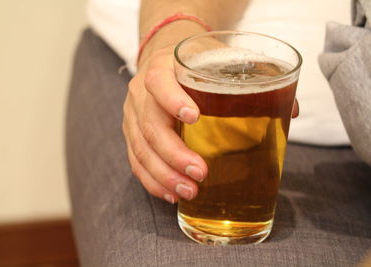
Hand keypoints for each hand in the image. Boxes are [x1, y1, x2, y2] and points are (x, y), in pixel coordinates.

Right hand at [122, 45, 299, 203]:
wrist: (164, 59)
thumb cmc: (194, 63)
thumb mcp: (218, 57)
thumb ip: (252, 77)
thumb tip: (292, 110)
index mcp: (162, 68)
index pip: (158, 82)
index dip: (172, 100)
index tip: (194, 117)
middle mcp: (141, 93)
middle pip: (150, 126)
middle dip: (174, 154)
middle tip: (200, 174)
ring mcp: (133, 115)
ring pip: (140, 149)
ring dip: (164, 175)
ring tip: (188, 192)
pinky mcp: (132, 133)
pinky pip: (136, 161)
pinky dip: (152, 180)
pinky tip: (170, 194)